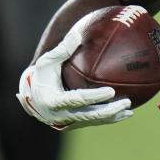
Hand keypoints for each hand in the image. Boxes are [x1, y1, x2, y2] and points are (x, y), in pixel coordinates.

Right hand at [16, 26, 132, 130]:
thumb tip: (78, 34)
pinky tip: (123, 114)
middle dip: (109, 111)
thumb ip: (62, 50)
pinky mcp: (73, 124)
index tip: (111, 91)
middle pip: (89, 115)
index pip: (78, 99)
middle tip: (126, 102)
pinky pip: (92, 122)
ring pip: (93, 121)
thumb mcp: (46, 62)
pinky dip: (107, 119)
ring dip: (111, 117)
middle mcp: (61, 115)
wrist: (30, 97)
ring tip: (129, 112)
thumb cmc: (40, 75)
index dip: (95, 97)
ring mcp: (68, 121)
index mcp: (54, 100)